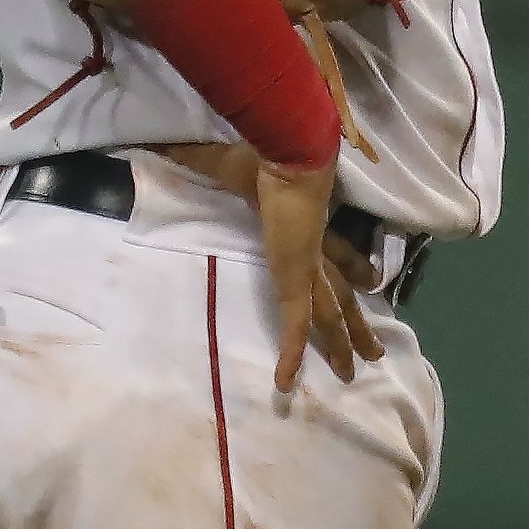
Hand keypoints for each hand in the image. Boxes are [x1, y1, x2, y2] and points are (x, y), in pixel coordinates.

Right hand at [165, 142, 386, 386]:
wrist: (290, 159)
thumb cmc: (261, 155)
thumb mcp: (225, 160)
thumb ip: (194, 156)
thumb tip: (156, 145)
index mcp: (308, 222)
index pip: (338, 252)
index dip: (355, 266)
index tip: (371, 280)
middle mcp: (315, 250)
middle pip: (341, 292)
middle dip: (355, 322)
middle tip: (372, 350)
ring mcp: (307, 269)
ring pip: (330, 315)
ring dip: (341, 345)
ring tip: (355, 374)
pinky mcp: (295, 283)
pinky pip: (294, 327)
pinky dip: (289, 354)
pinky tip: (285, 383)